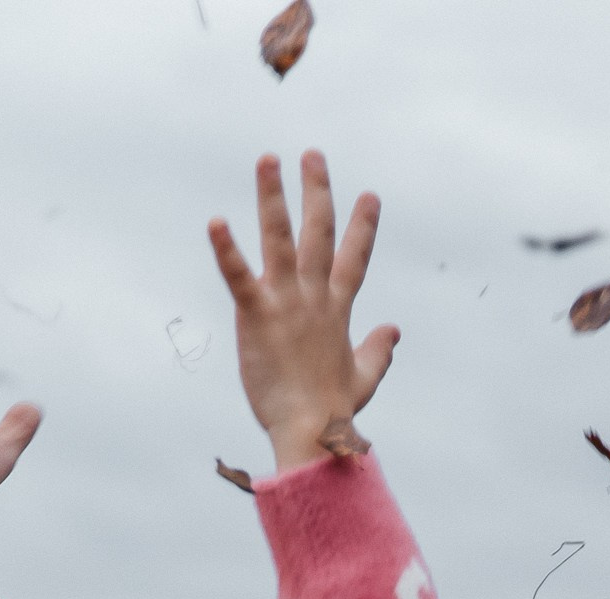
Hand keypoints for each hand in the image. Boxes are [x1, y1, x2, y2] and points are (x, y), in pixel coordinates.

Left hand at [209, 151, 398, 472]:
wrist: (311, 431)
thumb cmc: (334, 412)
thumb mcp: (365, 378)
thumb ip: (378, 351)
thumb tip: (394, 330)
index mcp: (337, 311)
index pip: (354, 260)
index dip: (362, 228)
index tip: (369, 197)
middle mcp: (314, 297)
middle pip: (318, 233)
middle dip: (317, 192)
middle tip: (312, 155)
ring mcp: (286, 303)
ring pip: (280, 239)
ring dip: (272, 197)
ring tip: (267, 159)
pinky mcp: (257, 316)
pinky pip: (239, 276)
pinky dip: (226, 250)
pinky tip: (216, 221)